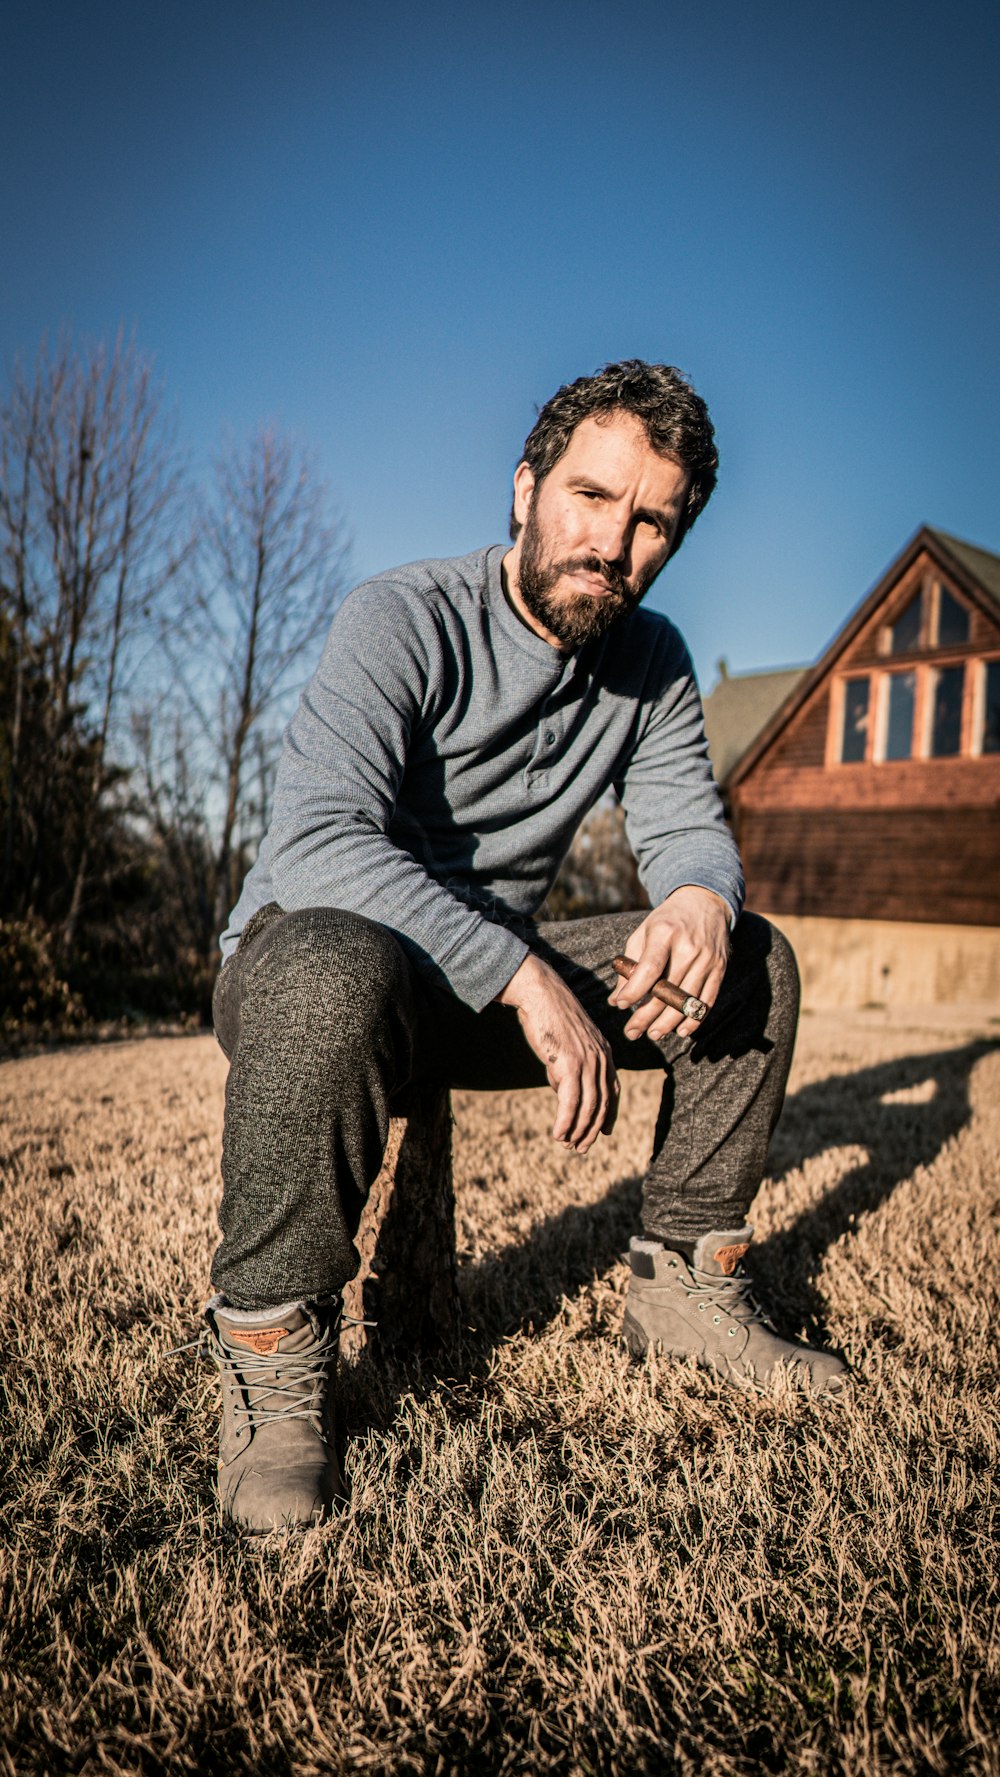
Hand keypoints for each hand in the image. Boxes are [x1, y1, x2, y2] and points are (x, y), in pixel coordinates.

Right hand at [498, 953, 619, 1153]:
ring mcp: (588, 1061)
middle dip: (591, 1130)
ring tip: (566, 1145)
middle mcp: (601, 1058)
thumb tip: (562, 1091)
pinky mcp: (570, 1062)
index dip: (609, 1115)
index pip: (613, 1091)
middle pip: (602, 1104)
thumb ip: (568, 1067)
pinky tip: (558, 1134)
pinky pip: (571, 1101)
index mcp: (604, 1053)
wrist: (540, 993)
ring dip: (577, 1131)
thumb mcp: (566, 1044)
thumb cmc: (549, 1016)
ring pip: (588, 1107)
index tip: (603, 1133)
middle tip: (579, 1148)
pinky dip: (566, 1121)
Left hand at [608, 885, 730, 1042]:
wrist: (705, 902)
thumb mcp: (643, 934)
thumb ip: (629, 966)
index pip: (650, 968)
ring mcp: (707, 959)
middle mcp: (689, 946)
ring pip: (687, 1000)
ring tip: (652, 1034)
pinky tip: (680, 1031)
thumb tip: (615, 1000)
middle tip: (632, 1033)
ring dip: (668, 1022)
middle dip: (647, 1015)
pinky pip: (707, 1000)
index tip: (621, 1006)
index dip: (635, 991)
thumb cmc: (667, 921)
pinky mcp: (720, 968)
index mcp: (665, 933)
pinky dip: (694, 1019)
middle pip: (668, 990)